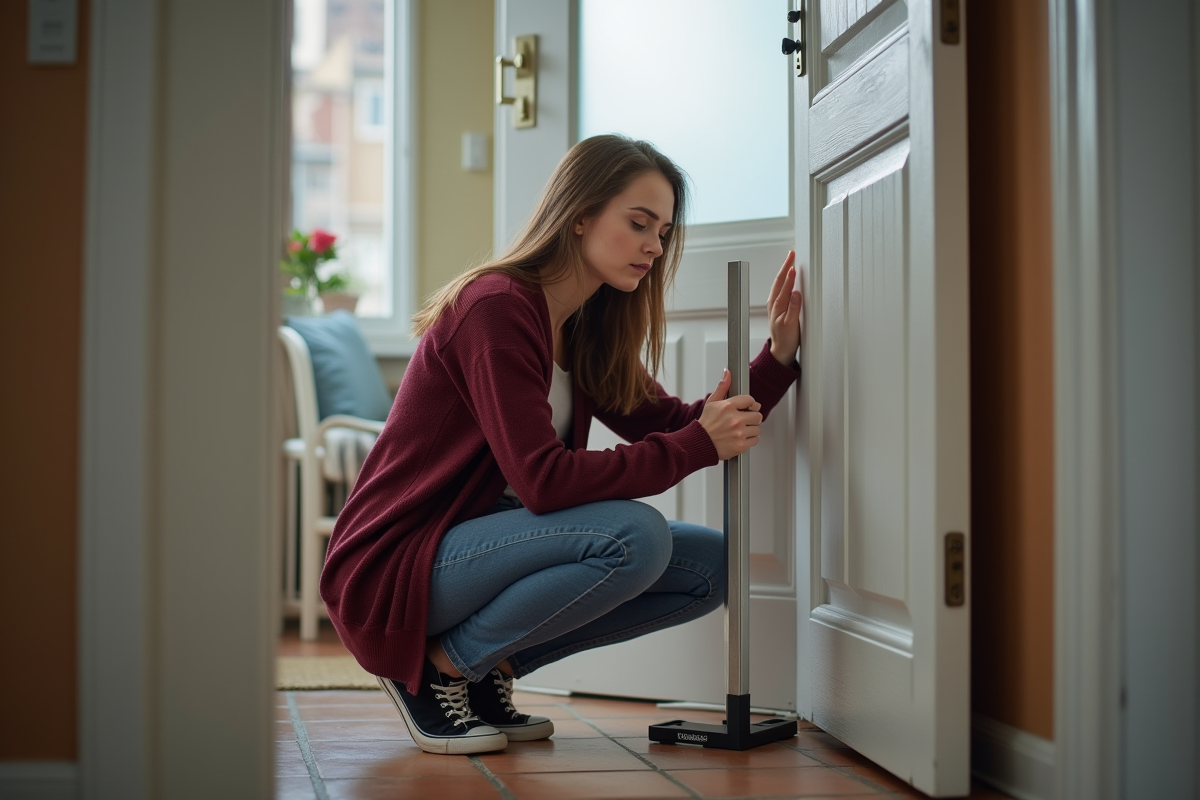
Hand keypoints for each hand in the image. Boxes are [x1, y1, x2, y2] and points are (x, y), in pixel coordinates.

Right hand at [699, 369, 762, 460]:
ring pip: (757, 428)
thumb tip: (727, 373)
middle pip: (757, 415)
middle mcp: (735, 419)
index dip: (750, 404)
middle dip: (751, 418)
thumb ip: (722, 387)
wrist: (700, 444)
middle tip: (743, 420)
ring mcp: (738, 433)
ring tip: (740, 430)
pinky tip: (740, 437)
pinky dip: (750, 439)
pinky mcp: (741, 445)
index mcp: (728, 406)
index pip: (750, 400)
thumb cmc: (706, 424)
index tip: (748, 408)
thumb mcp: (712, 402)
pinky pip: (755, 439)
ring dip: (751, 429)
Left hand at [767, 250, 803, 365]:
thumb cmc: (786, 338)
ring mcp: (775, 305)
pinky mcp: (778, 307)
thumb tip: (796, 293)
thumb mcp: (792, 324)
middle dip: (785, 266)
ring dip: (784, 271)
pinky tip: (788, 277)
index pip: (784, 286)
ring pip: (779, 284)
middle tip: (791, 254)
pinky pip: (780, 289)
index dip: (789, 276)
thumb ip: (794, 308)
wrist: (782, 349)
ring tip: (790, 260)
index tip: (794, 265)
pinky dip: (784, 280)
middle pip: (779, 281)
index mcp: (777, 306)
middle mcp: (774, 304)